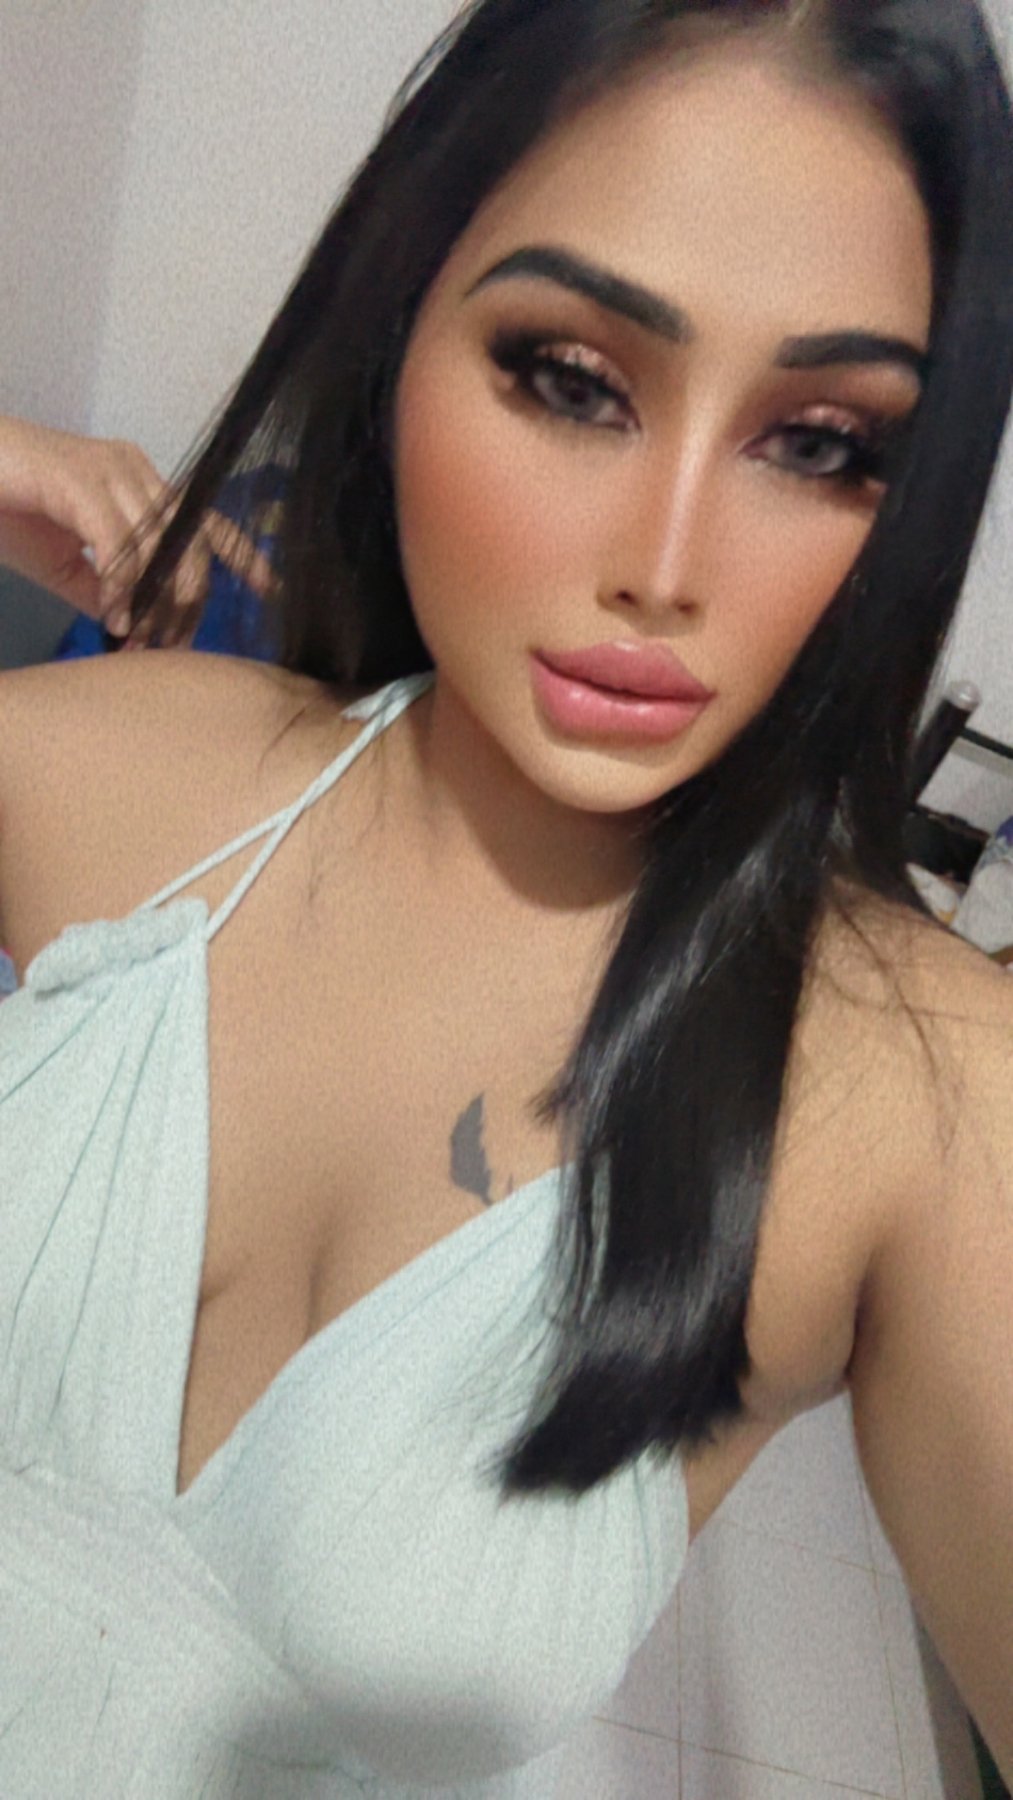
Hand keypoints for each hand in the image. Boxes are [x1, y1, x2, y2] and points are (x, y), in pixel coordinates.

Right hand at [0, 415, 275, 647]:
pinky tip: (114, 615)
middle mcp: (135, 471)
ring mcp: (111, 470)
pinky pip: (119, 542)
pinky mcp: (80, 479)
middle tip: (171, 647)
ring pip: (161, 544)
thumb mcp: (65, 564)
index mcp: (140, 486)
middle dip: (187, 602)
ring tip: (140, 640)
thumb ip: (105, 590)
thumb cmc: (8, 508)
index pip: (204, 520)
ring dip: (155, 602)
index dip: (241, 553)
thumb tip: (136, 627)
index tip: (268, 589)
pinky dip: (121, 585)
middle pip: (190, 541)